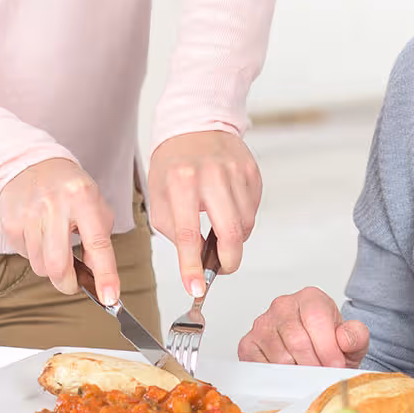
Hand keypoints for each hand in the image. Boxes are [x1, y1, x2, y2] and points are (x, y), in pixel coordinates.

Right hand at [0, 157, 118, 303]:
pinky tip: (38, 234)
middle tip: (73, 282)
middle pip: (58, 265)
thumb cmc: (68, 188)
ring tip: (55, 244)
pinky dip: (34, 254)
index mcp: (83, 198)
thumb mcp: (95, 204)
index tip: (110, 298)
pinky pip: (24, 256)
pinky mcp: (10, 223)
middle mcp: (55, 206)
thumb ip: (99, 239)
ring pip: (40, 266)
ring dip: (51, 266)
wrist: (30, 164)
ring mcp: (30, 214)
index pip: (98, 244)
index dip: (105, 275)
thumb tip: (97, 276)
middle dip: (67, 283)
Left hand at [148, 129, 261, 299]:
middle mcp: (212, 175)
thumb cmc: (173, 163)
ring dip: (234, 238)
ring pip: (245, 224)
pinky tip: (228, 208)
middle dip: (228, 261)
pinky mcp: (251, 171)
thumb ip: (174, 231)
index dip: (192, 267)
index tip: (196, 289)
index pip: (189, 235)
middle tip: (221, 269)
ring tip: (219, 229)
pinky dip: (242, 218)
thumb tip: (197, 261)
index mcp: (182, 182)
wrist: (195, 123)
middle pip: (230, 233)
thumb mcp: (159, 196)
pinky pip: (253, 209)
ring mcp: (235, 172)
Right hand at [238, 287, 371, 367]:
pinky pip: (260, 366)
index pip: (315, 319)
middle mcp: (283, 306)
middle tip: (323, 378)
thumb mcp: (353, 340)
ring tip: (309, 378)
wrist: (315, 353)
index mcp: (310, 298)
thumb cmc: (331, 344)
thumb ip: (356, 336)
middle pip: (297, 341)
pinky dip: (277, 378)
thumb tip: (344, 339)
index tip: (336, 367)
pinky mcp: (248, 344)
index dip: (327, 348)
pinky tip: (290, 378)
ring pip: (279, 357)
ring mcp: (262, 324)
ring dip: (297, 375)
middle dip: (314, 365)